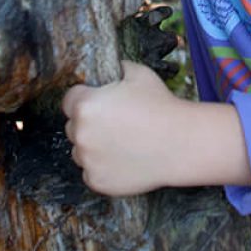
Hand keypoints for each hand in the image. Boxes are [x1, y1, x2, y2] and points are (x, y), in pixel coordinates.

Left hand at [62, 61, 185, 195]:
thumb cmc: (161, 106)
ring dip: (94, 148)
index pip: (69, 100)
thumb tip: (112, 69)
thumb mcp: (139, 74)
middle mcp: (80, 134)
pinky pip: (91, 172)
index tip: (99, 103)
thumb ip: (118, 69)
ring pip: (81, 152)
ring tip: (122, 143)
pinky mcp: (96, 181)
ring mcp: (87, 160)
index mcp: (85, 106)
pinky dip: (103, 168)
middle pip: (73, 127)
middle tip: (116, 124)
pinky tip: (124, 159)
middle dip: (90, 125)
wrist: (181, 143)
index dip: (85, 99)